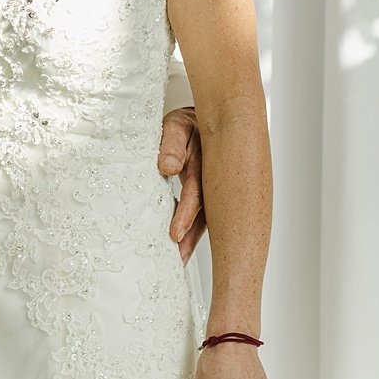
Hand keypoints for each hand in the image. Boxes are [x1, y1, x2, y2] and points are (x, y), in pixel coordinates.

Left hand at [160, 106, 205, 261]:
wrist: (209, 119)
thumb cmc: (188, 124)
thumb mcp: (177, 126)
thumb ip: (171, 144)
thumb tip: (167, 166)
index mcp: (203, 164)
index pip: (194, 193)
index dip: (185, 214)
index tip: (175, 234)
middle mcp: (210, 181)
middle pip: (202, 214)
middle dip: (190, 237)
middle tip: (178, 258)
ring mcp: (211, 189)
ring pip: (203, 218)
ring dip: (192, 239)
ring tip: (179, 260)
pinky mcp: (207, 193)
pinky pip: (201, 214)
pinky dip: (192, 230)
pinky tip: (182, 247)